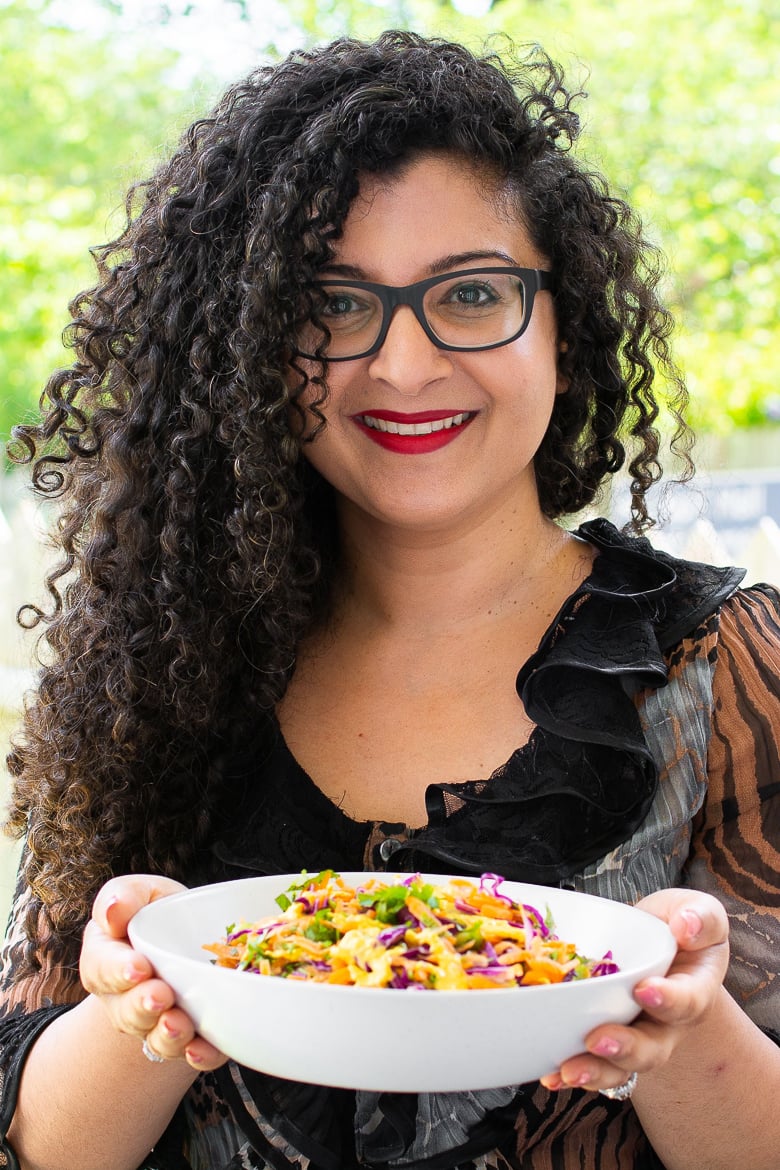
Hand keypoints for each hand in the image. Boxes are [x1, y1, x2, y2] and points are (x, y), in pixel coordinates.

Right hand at [80, 874, 227, 1071]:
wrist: (189, 942)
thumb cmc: (160, 913)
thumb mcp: (143, 893)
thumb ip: (125, 895)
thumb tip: (113, 909)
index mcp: (106, 958)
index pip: (102, 966)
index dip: (118, 970)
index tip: (139, 967)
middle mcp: (123, 999)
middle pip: (125, 1011)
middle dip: (142, 1006)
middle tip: (160, 996)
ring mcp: (154, 1023)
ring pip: (153, 1038)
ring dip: (166, 1036)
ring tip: (180, 1024)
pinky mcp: (188, 1038)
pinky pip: (191, 1053)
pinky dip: (198, 1055)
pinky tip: (203, 1050)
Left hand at [540, 888, 729, 1093]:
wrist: (662, 944)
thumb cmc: (681, 927)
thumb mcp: (699, 912)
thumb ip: (702, 917)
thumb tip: (686, 926)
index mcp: (695, 990)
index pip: (688, 1000)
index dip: (668, 1000)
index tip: (644, 990)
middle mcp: (668, 1024)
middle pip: (653, 1048)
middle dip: (625, 1048)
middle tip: (598, 1040)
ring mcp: (637, 1036)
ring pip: (621, 1066)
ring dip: (595, 1071)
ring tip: (568, 1071)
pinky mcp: (607, 1040)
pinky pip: (593, 1064)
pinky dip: (570, 1071)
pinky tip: (549, 1074)